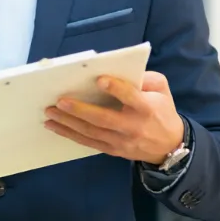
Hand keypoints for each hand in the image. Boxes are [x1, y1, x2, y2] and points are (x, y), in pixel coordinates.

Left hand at [43, 71, 185, 164]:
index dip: (116, 88)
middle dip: (80, 110)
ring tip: (50, 113)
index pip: (130, 97)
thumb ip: (146, 78)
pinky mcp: (112, 150)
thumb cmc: (162, 111)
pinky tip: (55, 126)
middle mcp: (132, 126)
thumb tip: (122, 70)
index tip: (99, 79)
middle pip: (104, 119)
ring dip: (68, 123)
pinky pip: (88, 142)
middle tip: (60, 101)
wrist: (169, 146)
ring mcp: (121, 141)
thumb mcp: (162, 91)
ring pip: (91, 132)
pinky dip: (70, 134)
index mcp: (146, 108)